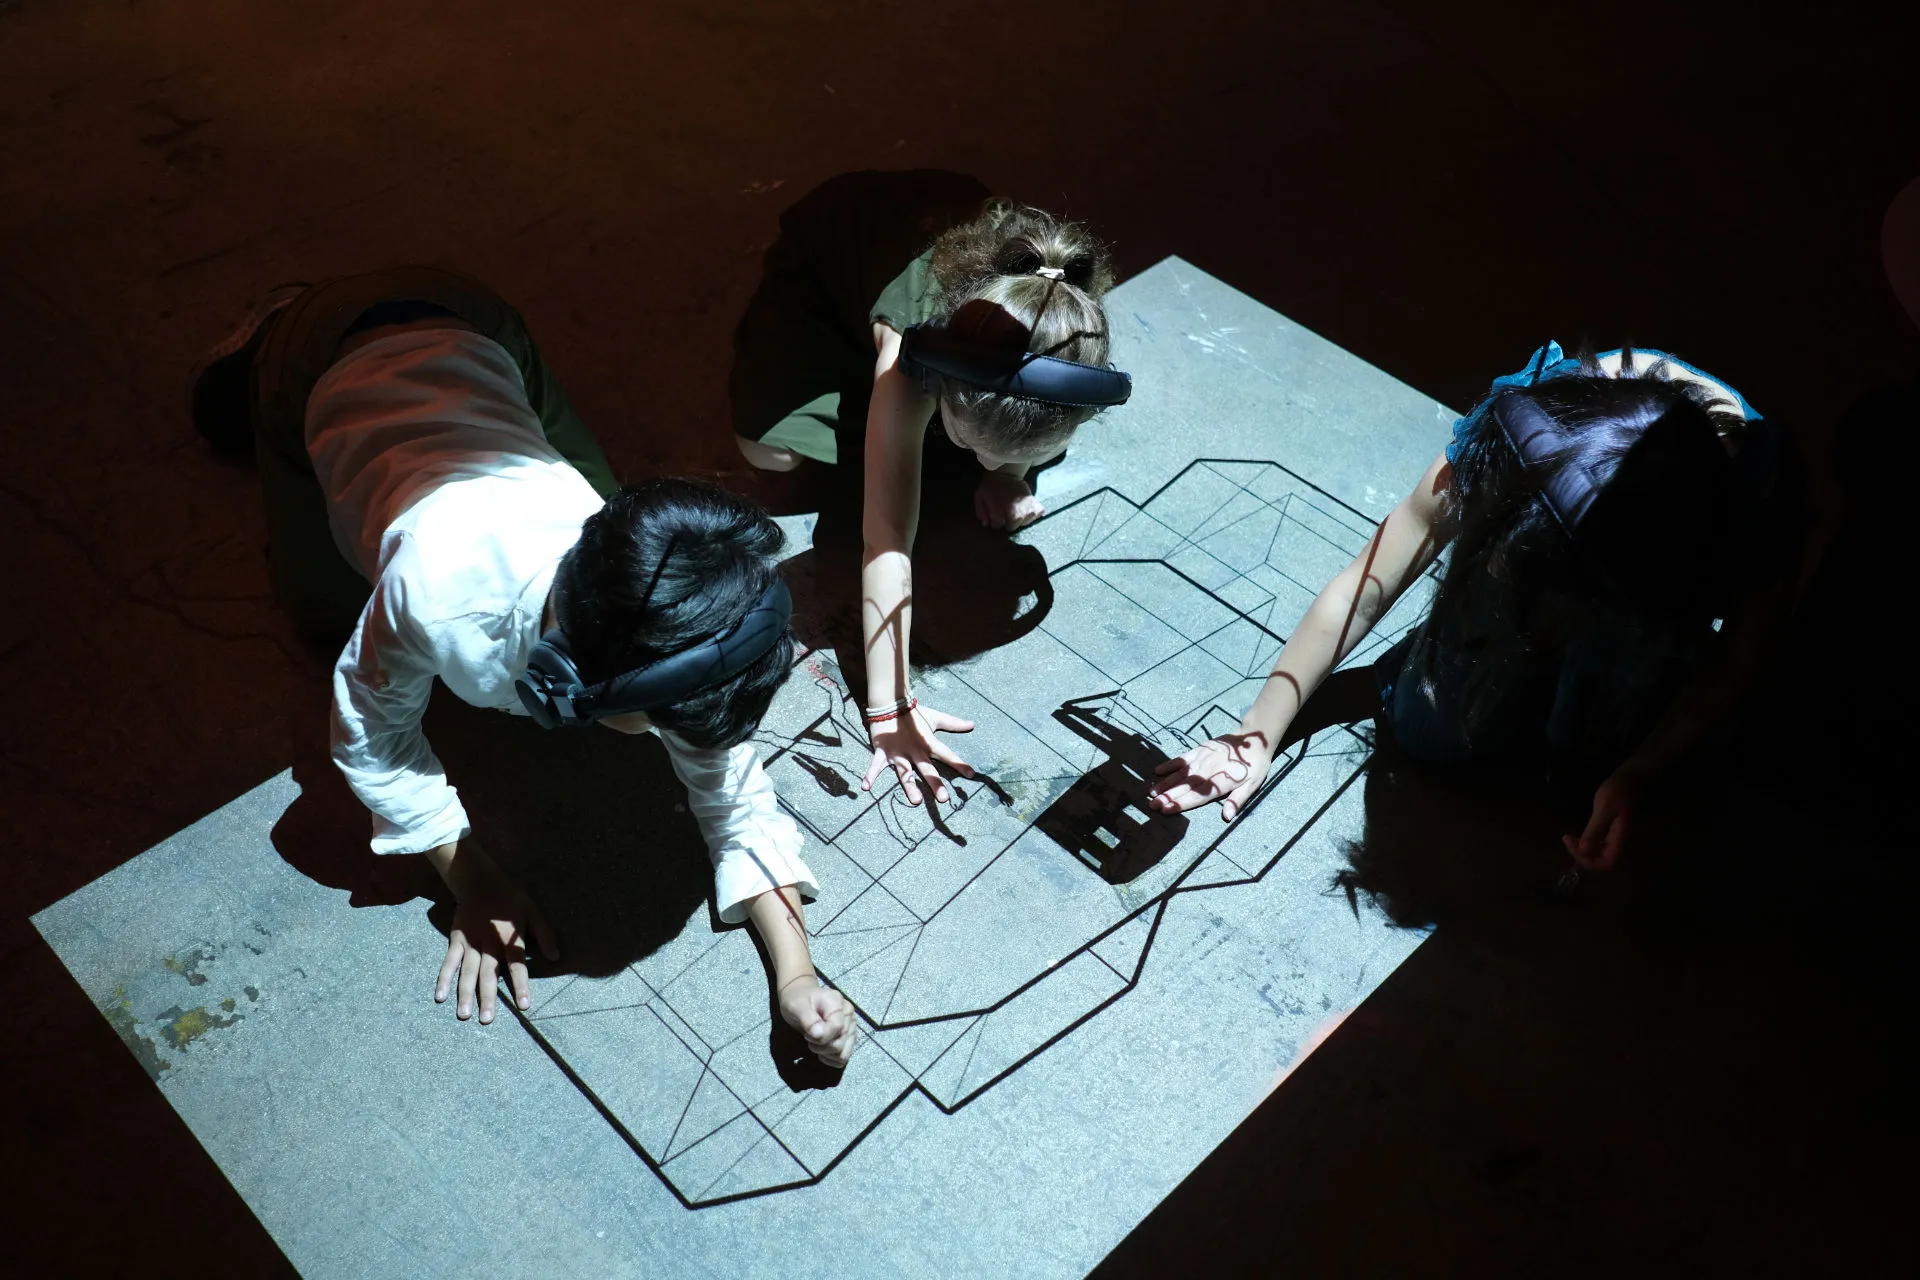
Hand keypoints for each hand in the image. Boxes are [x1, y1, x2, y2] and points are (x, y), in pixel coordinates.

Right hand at [433, 851, 557, 1023]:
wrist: (480, 881)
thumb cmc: (510, 899)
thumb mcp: (533, 911)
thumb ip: (544, 935)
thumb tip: (556, 957)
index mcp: (509, 939)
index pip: (517, 966)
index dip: (520, 985)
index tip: (524, 1005)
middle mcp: (489, 944)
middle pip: (488, 974)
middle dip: (488, 997)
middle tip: (486, 1020)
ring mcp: (470, 944)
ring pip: (467, 972)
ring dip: (465, 994)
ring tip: (463, 1015)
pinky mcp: (456, 941)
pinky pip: (449, 962)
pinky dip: (444, 979)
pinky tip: (440, 996)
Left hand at [779, 974, 857, 1068]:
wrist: (800, 997)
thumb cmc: (798, 1001)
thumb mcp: (798, 1007)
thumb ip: (809, 1020)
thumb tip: (819, 1035)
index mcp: (838, 1004)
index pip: (837, 1028)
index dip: (821, 1037)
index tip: (806, 1034)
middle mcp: (849, 1015)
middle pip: (840, 1043)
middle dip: (821, 1047)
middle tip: (809, 1038)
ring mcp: (851, 1027)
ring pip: (844, 1053)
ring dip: (826, 1054)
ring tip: (815, 1043)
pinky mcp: (849, 1037)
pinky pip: (844, 1057)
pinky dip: (831, 1059)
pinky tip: (822, 1051)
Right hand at [862, 704, 975, 805]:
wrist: (890, 703)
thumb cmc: (913, 713)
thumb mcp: (935, 718)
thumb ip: (953, 723)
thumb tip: (972, 724)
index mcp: (928, 743)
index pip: (947, 754)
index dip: (959, 764)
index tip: (971, 775)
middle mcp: (915, 751)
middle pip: (927, 769)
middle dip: (935, 783)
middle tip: (944, 799)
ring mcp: (898, 753)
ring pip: (905, 772)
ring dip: (910, 786)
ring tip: (916, 801)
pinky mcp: (883, 752)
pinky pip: (876, 765)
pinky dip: (870, 775)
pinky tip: (865, 787)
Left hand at [974, 471, 1044, 531]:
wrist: (1004, 474)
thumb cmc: (991, 489)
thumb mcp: (980, 498)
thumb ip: (981, 512)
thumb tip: (986, 524)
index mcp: (997, 502)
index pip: (998, 523)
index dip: (996, 524)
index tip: (996, 521)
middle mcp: (1014, 502)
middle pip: (1015, 522)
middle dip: (1010, 525)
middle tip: (1008, 521)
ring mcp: (1026, 501)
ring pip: (1028, 517)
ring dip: (1022, 521)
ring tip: (1017, 518)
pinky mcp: (1035, 500)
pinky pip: (1039, 511)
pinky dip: (1034, 514)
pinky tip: (1027, 513)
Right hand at [1147, 730, 1275, 820]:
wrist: (1254, 738)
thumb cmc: (1254, 766)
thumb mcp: (1252, 785)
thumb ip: (1237, 800)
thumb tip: (1227, 817)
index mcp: (1219, 783)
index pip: (1197, 797)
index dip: (1181, 803)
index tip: (1166, 810)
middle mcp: (1207, 772)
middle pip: (1184, 787)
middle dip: (1167, 797)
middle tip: (1152, 805)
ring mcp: (1201, 760)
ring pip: (1179, 774)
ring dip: (1165, 784)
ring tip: (1152, 793)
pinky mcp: (1199, 750)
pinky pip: (1181, 759)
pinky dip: (1169, 765)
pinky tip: (1157, 771)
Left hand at [1562, 767, 1646, 870]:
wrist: (1628, 779)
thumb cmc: (1618, 791)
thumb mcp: (1604, 808)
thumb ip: (1595, 830)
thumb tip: (1583, 851)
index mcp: (1619, 838)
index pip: (1607, 863)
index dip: (1590, 861)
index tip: (1575, 846)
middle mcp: (1616, 841)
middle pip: (1600, 860)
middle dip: (1582, 855)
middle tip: (1568, 840)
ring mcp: (1612, 837)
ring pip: (1596, 853)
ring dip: (1581, 850)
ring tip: (1568, 838)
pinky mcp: (1607, 831)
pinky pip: (1596, 844)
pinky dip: (1584, 843)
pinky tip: (1575, 836)